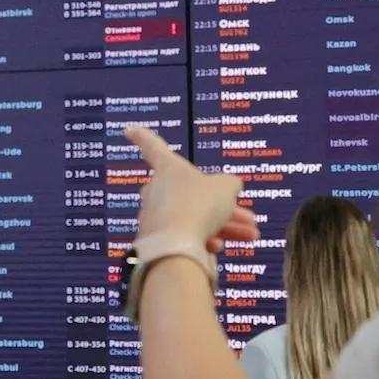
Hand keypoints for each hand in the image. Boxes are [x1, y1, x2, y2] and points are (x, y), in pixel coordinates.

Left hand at [124, 126, 257, 249]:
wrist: (175, 245)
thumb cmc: (198, 205)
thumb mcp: (225, 188)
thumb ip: (228, 184)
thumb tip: (228, 187)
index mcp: (168, 168)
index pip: (153, 147)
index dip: (143, 136)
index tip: (128, 129)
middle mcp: (157, 190)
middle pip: (193, 194)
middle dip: (223, 206)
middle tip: (248, 216)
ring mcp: (155, 217)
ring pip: (194, 218)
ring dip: (224, 227)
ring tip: (250, 235)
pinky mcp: (157, 241)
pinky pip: (185, 236)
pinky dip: (205, 241)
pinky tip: (219, 248)